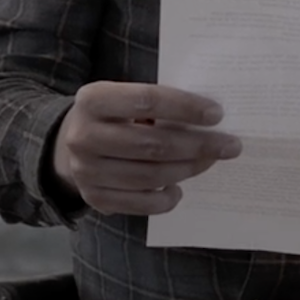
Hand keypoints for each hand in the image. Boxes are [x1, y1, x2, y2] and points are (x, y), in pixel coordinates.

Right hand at [51, 82, 241, 215]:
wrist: (68, 143)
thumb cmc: (113, 114)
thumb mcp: (123, 96)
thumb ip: (157, 102)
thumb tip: (209, 116)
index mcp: (93, 100)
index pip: (147, 100)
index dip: (185, 107)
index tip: (217, 114)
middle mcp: (84, 136)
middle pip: (152, 144)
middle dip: (197, 145)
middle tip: (230, 145)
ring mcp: (86, 171)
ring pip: (149, 175)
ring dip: (187, 169)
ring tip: (210, 161)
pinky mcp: (94, 198)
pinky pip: (139, 203)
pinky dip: (165, 198)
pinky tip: (179, 187)